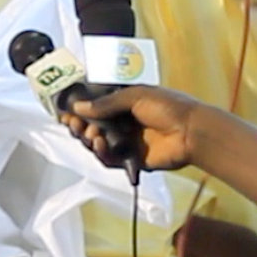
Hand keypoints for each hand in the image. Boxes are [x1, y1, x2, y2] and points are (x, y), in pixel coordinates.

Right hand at [66, 85, 204, 171]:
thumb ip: (106, 103)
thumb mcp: (135, 96)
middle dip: (80, 126)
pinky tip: (101, 145)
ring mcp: (126, 142)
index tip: (65, 112)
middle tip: (74, 125)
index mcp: (124, 104)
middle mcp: (122, 123)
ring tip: (92, 135)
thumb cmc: (168, 107)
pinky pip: (109, 159)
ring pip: (97, 145)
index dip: (79, 110)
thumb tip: (78, 107)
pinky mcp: (130, 160)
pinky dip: (102, 153)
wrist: (192, 132)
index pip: (95, 108)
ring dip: (90, 139)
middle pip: (91, 127)